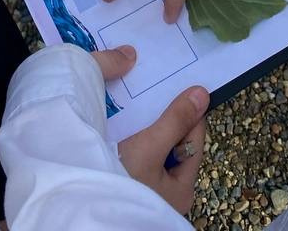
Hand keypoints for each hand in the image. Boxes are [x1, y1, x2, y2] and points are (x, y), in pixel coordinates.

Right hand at [93, 46, 207, 212]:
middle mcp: (168, 190)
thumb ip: (176, 121)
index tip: (182, 85)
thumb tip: (202, 94)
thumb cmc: (122, 183)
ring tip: (138, 101)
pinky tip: (122, 121)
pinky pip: (138, 153)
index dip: (190, 111)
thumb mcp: (150, 148)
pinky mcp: (129, 181)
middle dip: (166, 117)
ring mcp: (148, 187)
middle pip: (174, 143)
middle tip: (156, 88)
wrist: (85, 202)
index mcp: (183, 188)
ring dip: (147, 127)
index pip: (194, 140)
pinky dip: (133, 138)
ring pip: (154, 147)